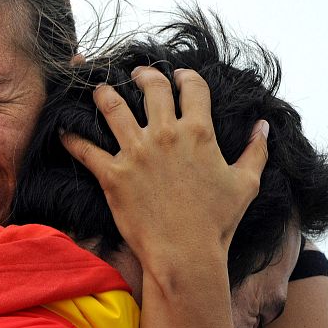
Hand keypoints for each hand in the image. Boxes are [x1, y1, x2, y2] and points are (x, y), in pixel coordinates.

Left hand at [61, 67, 268, 274]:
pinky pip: (85, 149)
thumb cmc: (217, 223)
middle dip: (143, 75)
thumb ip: (256, 151)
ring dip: (103, 94)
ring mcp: (136, 153)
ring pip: (113, 108)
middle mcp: (166, 134)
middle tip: (136, 73)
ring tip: (98, 90)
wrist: (185, 254)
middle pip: (151, 87)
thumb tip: (263, 126)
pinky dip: (71, 138)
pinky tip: (63, 130)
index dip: (185, 76)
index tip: (179, 75)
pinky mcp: (113, 175)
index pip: (192, 88)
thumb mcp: (246, 184)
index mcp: (198, 132)